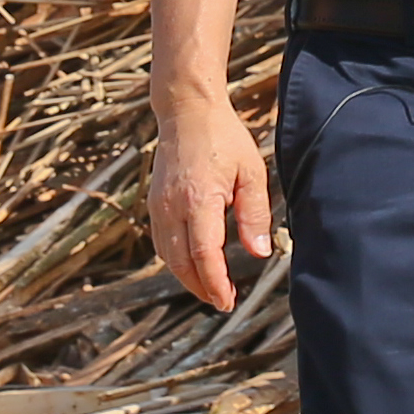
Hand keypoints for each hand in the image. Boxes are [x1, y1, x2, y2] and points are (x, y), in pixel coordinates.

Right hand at [149, 86, 272, 313]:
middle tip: (223, 302)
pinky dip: (176, 260)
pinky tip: (194, 264)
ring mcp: (158, 205)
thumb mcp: (252, 172)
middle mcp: (172, 206)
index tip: (228, 301)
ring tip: (211, 288)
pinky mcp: (153, 203)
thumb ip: (255, 214)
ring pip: (168, 256)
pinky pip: (161, 242)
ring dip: (188, 277)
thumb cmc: (224, 138)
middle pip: (181, 263)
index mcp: (199, 199)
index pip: (204, 254)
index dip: (215, 283)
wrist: (186, 112)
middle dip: (201, 288)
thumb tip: (260, 253)